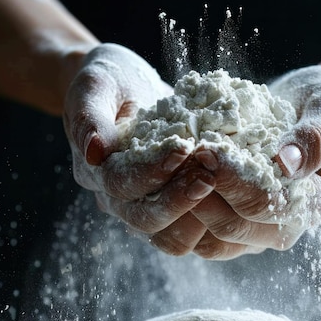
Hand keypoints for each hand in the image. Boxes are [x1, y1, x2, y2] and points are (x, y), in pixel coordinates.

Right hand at [63, 43, 215, 239]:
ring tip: (220, 185)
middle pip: (145, 220)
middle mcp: (117, 200)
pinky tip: (231, 196)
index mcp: (96, 171)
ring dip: (198, 217)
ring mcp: (144, 210)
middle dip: (178, 201)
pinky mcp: (170, 212)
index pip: (121, 184)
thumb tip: (95, 151)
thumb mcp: (95, 85)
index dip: (150, 170)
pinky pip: (191, 233)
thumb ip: (89, 115)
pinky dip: (212, 221)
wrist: (125, 91)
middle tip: (209, 177)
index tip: (182, 148)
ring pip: (170, 237)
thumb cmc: (111, 83)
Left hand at [155, 66, 320, 260]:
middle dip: (201, 192)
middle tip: (181, 156)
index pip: (265, 206)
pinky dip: (178, 212)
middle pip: (232, 227)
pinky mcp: (228, 228)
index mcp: (309, 206)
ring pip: (208, 240)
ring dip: (184, 207)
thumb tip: (287, 163)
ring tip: (170, 168)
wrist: (306, 109)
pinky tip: (167, 179)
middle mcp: (280, 228)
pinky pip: (196, 236)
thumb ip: (317, 137)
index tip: (207, 149)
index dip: (232, 181)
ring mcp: (252, 233)